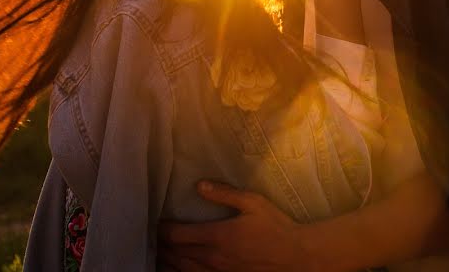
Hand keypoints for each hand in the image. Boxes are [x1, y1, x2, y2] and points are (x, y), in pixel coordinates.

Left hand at [157, 181, 345, 271]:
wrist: (298, 258)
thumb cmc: (277, 227)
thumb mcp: (253, 202)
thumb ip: (224, 194)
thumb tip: (199, 185)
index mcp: (218, 236)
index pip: (178, 235)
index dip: (162, 230)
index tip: (155, 222)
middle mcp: (213, 258)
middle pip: (176, 254)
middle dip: (160, 246)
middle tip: (150, 237)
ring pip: (183, 270)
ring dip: (167, 262)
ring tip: (157, 254)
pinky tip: (176, 270)